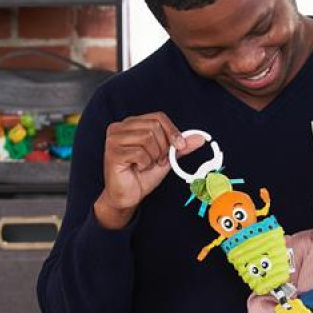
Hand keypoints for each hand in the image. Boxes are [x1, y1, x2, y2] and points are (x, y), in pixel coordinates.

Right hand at [94, 113, 203, 228]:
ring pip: (147, 138)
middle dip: (162, 147)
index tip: (180, 146)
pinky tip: (138, 168)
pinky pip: (139, 153)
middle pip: (154, 127)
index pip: (158, 117)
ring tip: (147, 164)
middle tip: (158, 160)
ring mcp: (114, 139)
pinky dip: (145, 163)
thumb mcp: (166, 157)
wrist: (128, 195)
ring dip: (153, 156)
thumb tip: (200, 137)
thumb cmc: (143, 175)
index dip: (172, 131)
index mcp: (132, 124)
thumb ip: (181, 146)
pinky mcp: (112, 152)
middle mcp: (120, 127)